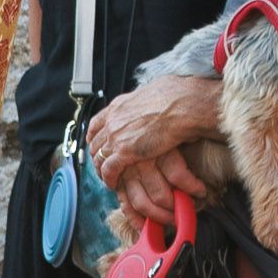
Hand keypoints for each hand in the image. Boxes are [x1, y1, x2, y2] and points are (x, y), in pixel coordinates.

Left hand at [87, 76, 215, 226]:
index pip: (96, 124)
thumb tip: (149, 104)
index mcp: (118, 106)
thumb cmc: (177, 97)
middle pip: (95, 142)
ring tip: (107, 177)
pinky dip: (109, 178)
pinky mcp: (124, 151)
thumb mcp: (151, 94)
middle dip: (97, 155)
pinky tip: (113, 184)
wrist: (183, 105)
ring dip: (101, 169)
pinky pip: (108, 169)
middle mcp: (113, 120)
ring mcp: (116, 136)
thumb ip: (143, 103)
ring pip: (99, 157)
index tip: (97, 143)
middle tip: (102, 164)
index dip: (94, 137)